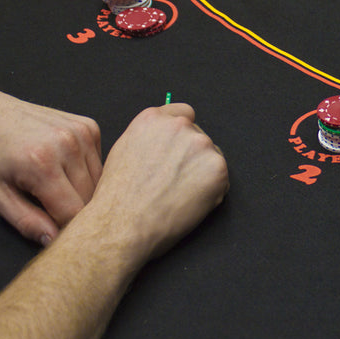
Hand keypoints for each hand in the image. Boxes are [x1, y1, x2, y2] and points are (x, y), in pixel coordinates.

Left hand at [0, 82, 101, 244]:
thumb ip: (26, 221)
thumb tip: (54, 239)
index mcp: (42, 165)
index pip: (74, 211)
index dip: (65, 225)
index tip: (55, 227)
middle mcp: (68, 144)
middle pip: (90, 195)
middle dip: (75, 207)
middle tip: (53, 207)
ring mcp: (81, 132)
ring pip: (100, 179)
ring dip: (84, 188)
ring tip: (58, 184)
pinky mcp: (89, 126)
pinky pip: (99, 160)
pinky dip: (87, 169)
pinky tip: (66, 166)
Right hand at [88, 104, 228, 264]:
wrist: (122, 225)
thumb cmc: (118, 197)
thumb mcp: (124, 151)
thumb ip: (149, 137)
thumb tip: (165, 139)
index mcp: (153, 118)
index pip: (184, 113)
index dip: (183, 133)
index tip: (181, 149)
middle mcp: (179, 125)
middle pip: (198, 136)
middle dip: (191, 156)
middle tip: (174, 181)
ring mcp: (200, 144)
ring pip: (210, 157)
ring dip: (202, 173)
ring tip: (178, 195)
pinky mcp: (216, 167)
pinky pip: (221, 180)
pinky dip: (212, 192)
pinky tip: (189, 203)